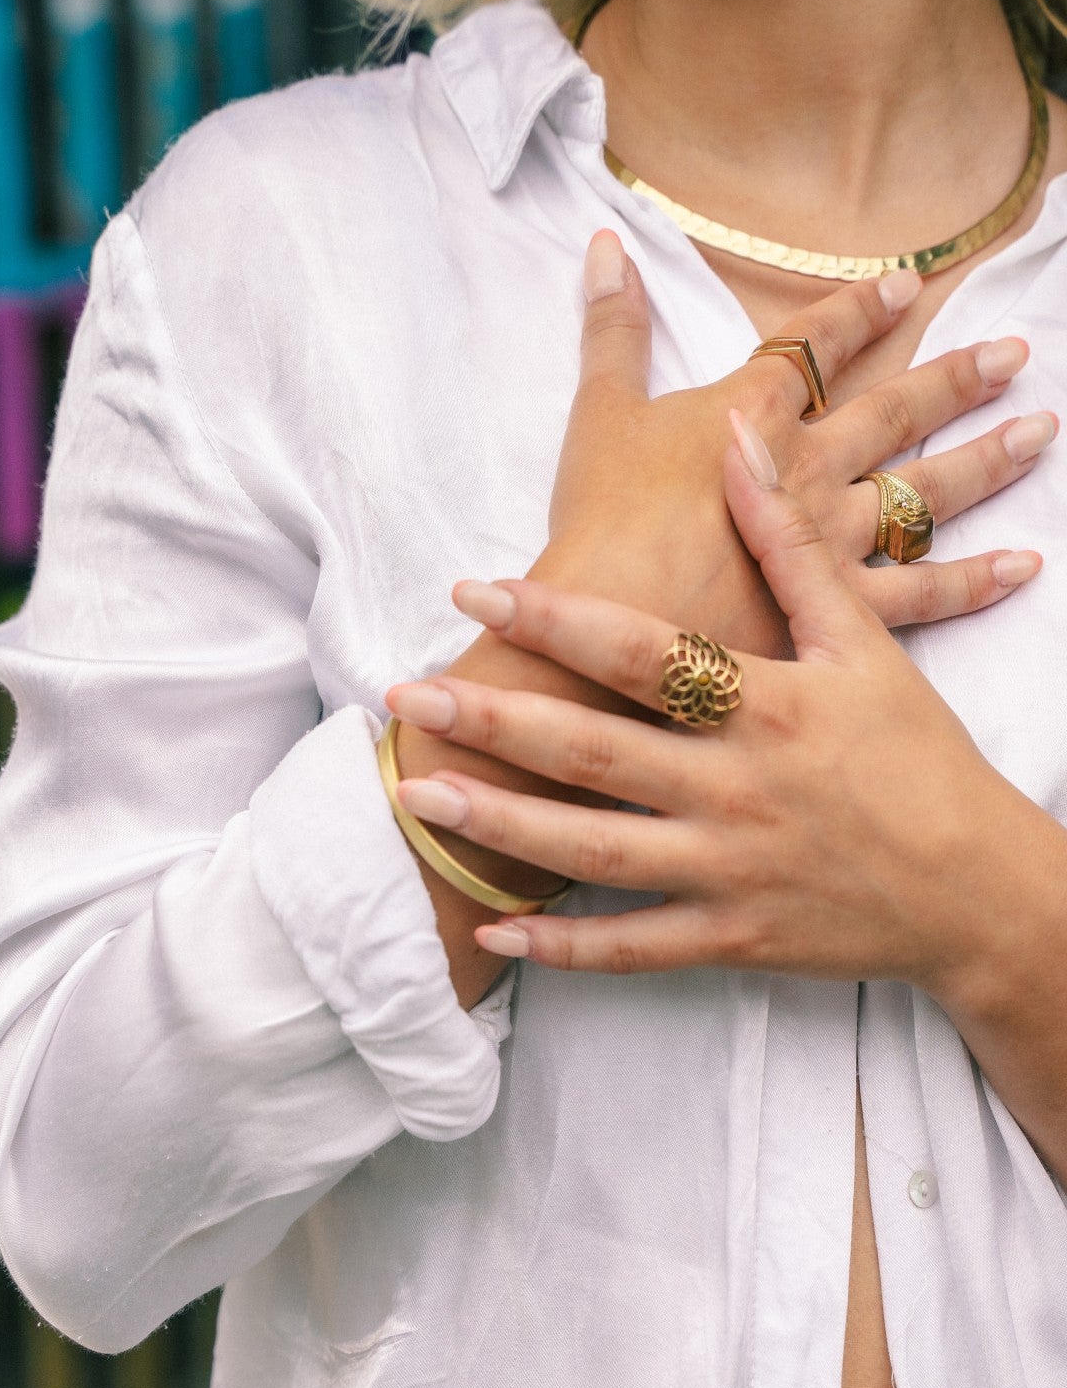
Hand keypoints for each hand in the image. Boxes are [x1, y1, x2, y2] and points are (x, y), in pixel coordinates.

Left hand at [385, 412, 1049, 999]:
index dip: (556, 622)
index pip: (645, 655)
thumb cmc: (918, 757)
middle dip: (498, 723)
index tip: (474, 591)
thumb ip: (790, 543)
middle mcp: (742, 790)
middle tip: (409, 696)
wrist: (979, 889)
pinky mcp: (733, 940)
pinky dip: (564, 949)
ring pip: (598, 854)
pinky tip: (495, 933)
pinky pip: (634, 951)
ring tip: (418, 796)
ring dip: (503, 828)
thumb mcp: (862, 643)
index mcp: (770, 707)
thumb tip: (740, 436)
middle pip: (599, 753)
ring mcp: (732, 873)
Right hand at [540, 229, 1052, 655]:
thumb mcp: (599, 413)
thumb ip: (611, 330)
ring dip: (986, 460)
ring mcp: (831, 539)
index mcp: (752, 415)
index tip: (908, 287)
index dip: (860, 312)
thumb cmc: (599, 522)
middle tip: (1014, 355)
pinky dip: (974, 582)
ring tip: (1038, 433)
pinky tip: (1024, 566)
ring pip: (925, 493)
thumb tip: (604, 244)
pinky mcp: (836, 610)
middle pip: (894, 413)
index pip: (816, 346)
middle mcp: (809, 467)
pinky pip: (920, 593)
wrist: (608, 621)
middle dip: (955, 379)